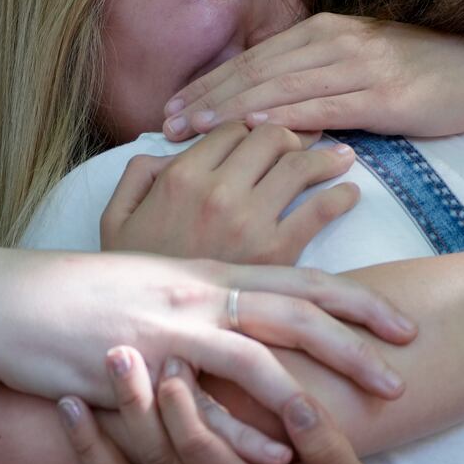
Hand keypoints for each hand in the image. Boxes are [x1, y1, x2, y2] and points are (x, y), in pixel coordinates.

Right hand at [0, 249, 415, 415]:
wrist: (10, 301)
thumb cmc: (78, 288)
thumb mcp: (146, 270)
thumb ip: (197, 280)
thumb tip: (237, 292)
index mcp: (203, 271)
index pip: (295, 278)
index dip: (353, 299)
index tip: (399, 320)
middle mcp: (195, 295)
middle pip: (296, 311)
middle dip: (357, 338)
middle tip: (406, 363)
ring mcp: (167, 332)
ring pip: (260, 355)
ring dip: (319, 385)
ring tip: (369, 408)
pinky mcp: (138, 371)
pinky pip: (200, 408)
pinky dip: (244, 432)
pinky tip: (281, 456)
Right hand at [101, 122, 359, 264]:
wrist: (129, 335)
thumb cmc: (122, 279)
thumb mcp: (115, 218)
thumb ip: (140, 175)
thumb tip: (171, 152)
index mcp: (179, 177)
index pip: (233, 129)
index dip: (254, 128)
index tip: (270, 138)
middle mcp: (216, 191)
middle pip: (272, 138)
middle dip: (294, 136)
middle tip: (311, 145)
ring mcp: (246, 222)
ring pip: (299, 166)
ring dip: (326, 159)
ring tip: (341, 161)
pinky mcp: (272, 255)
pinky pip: (318, 211)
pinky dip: (339, 197)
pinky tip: (348, 196)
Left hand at [161, 13, 463, 141]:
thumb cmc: (422, 74)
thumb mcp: (360, 63)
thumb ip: (315, 76)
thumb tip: (268, 101)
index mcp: (325, 30)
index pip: (254, 59)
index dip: (210, 83)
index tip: (172, 107)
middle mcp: (335, 40)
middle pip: (256, 71)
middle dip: (207, 98)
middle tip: (165, 123)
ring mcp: (358, 65)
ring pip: (279, 88)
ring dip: (230, 110)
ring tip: (193, 130)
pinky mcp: (381, 94)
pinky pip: (321, 106)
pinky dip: (283, 116)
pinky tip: (251, 129)